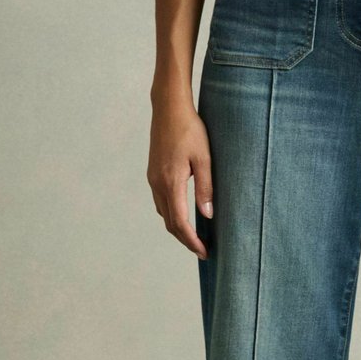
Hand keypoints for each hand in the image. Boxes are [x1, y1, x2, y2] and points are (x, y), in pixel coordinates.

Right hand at [147, 98, 212, 260]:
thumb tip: (207, 215)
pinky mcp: (153, 173)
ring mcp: (153, 178)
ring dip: (178, 228)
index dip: (191, 241)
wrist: (169, 107)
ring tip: (195, 237)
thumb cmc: (190, 129)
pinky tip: (183, 216)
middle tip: (202, 251)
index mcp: (171, 181)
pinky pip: (161, 202)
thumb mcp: (204, 158)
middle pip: (169, 222)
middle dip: (186, 239)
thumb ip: (205, 187)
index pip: (180, 222)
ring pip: (164, 213)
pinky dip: (172, 215)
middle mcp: (158, 183)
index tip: (204, 252)